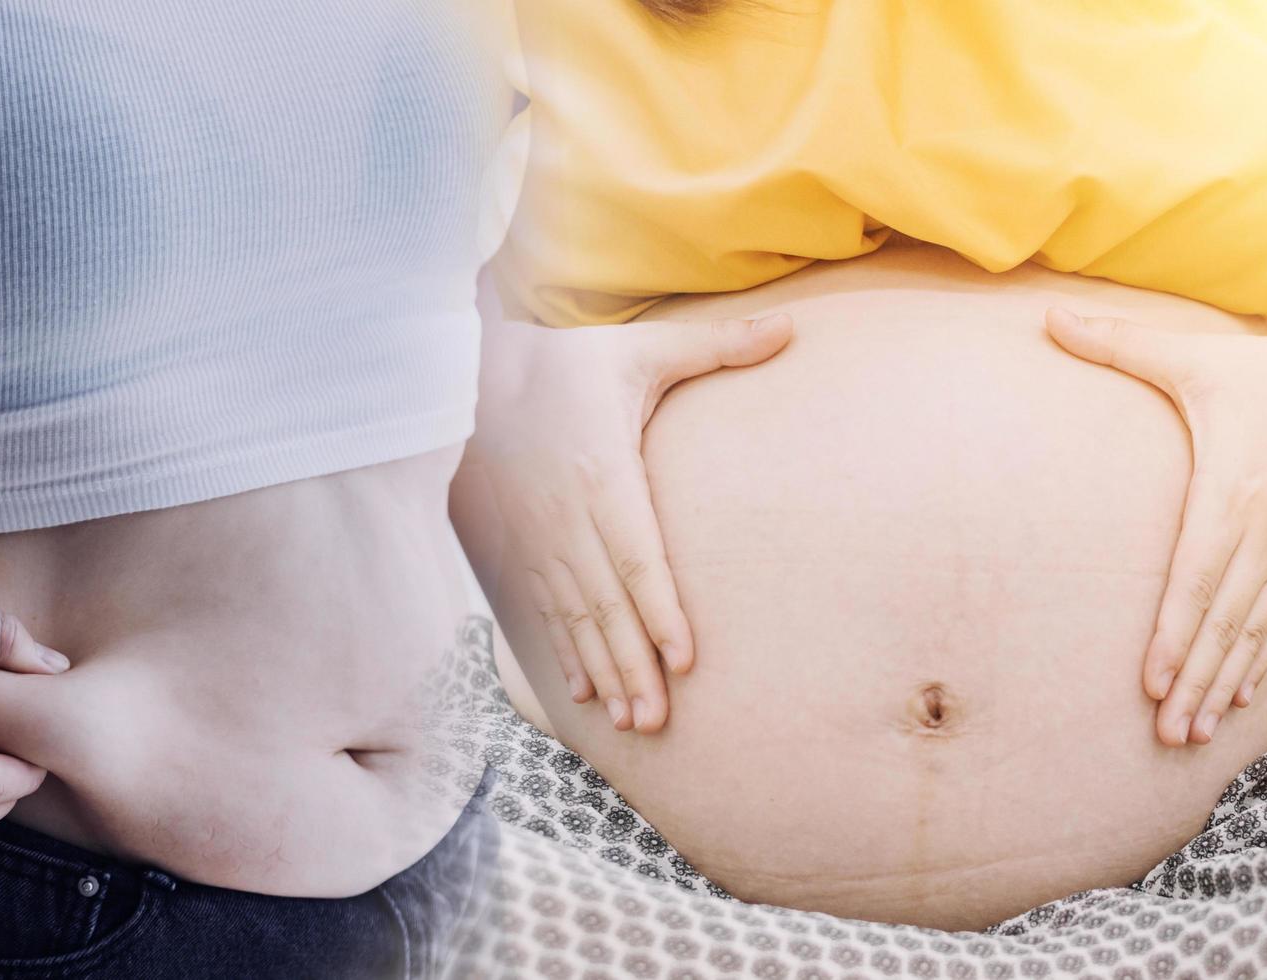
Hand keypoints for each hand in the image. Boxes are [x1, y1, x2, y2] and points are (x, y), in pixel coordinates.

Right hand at [460, 313, 793, 732]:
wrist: (476, 373)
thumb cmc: (571, 363)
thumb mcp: (642, 348)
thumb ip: (717, 346)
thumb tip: (790, 328)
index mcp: (602, 471)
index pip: (636, 554)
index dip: (659, 610)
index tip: (684, 658)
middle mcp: (567, 516)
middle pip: (606, 603)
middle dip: (632, 665)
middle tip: (659, 720)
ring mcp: (539, 538)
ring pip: (576, 618)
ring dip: (603, 672)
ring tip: (631, 721)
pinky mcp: (521, 549)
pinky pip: (546, 612)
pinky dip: (565, 654)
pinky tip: (583, 695)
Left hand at [1045, 308, 1266, 745]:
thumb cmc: (1264, 373)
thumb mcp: (1193, 354)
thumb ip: (1118, 343)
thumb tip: (1044, 315)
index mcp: (1235, 484)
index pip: (1200, 572)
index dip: (1178, 629)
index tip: (1153, 678)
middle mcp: (1266, 529)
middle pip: (1228, 618)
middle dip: (1197, 678)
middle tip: (1166, 733)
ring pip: (1254, 631)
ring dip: (1224, 685)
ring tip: (1191, 734)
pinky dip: (1258, 666)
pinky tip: (1236, 704)